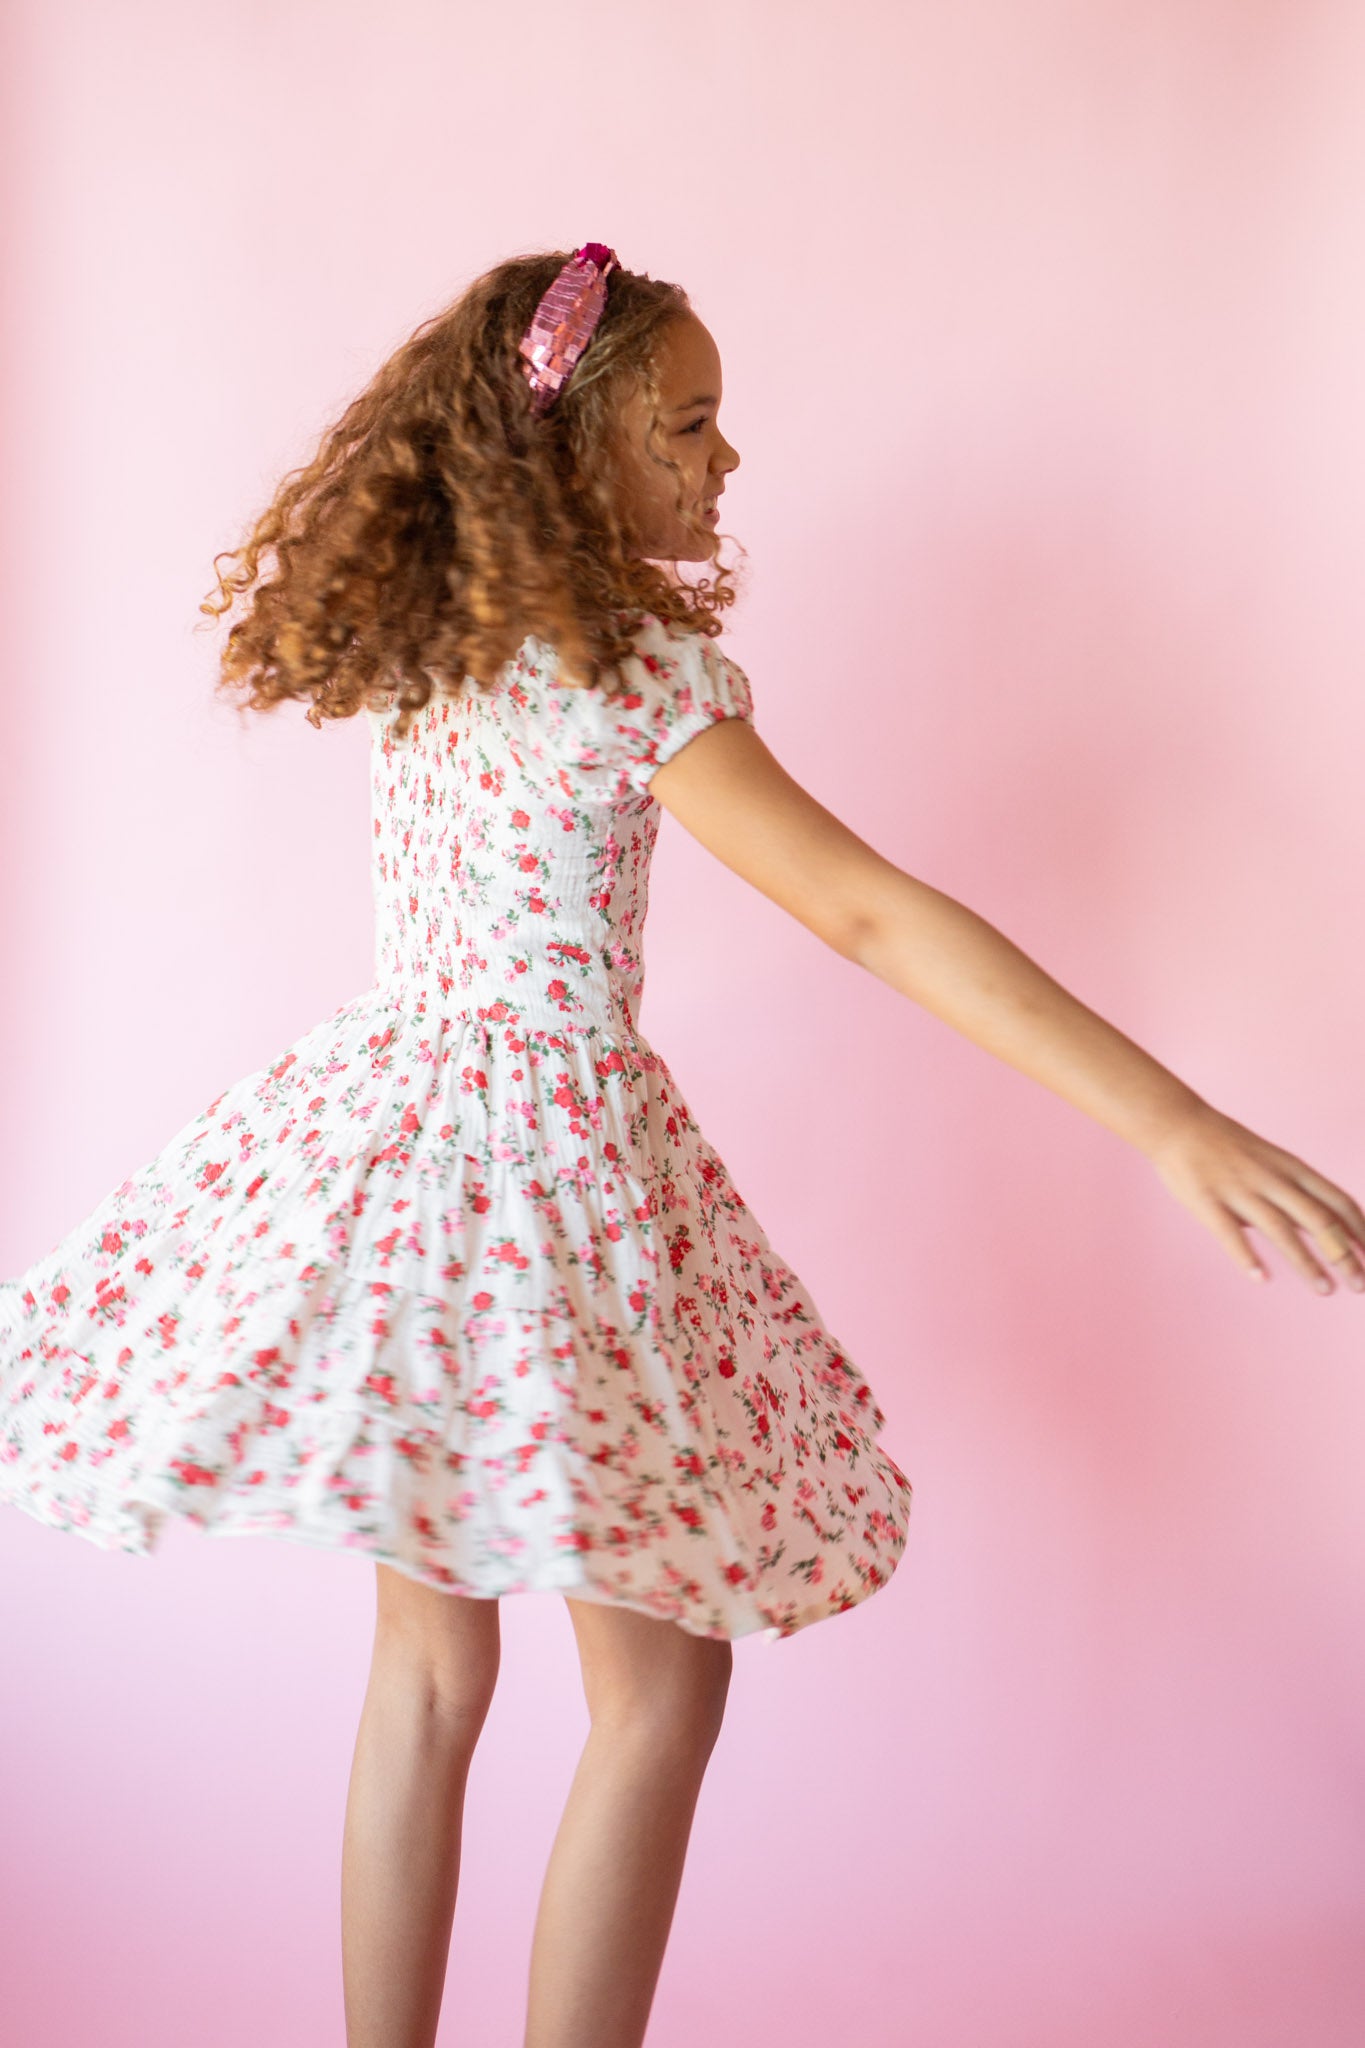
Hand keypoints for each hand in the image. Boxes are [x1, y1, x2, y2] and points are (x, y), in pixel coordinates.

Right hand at [1146, 1102, 1364, 1293]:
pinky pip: (1230, 1234)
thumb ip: (1296, 1193)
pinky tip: (1262, 1279)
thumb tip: (1325, 1228)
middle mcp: (1272, 1179)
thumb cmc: (1227, 1146)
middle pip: (1319, 1220)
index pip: (1339, 1202)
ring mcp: (1240, 1190)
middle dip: (1344, 1255)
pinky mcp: (1208, 1202)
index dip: (1361, 1231)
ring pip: (1282, 1231)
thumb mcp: (1273, 1161)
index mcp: (1292, 1168)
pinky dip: (1248, 1258)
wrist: (1178, 1124)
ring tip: (1325, 1290)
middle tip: (1360, 1285)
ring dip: (1307, 1264)